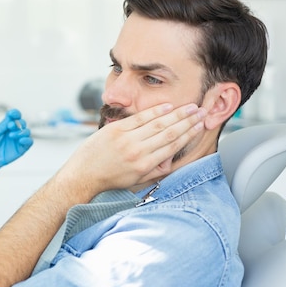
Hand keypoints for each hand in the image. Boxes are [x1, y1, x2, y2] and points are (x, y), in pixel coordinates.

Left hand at [0, 108, 32, 180]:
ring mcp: (18, 140)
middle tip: (9, 126)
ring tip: (11, 136)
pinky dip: (27, 139)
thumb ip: (4, 124)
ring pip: (27, 131)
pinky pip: (29, 142)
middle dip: (18, 123)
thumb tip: (11, 115)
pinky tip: (21, 140)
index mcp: (7, 126)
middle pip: (22, 123)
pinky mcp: (21, 149)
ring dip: (21, 132)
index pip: (15, 117)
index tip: (12, 113)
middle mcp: (14, 132)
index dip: (15, 113)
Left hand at [58, 103, 206, 194]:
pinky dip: (155, 111)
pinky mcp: (116, 130)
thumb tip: (171, 159)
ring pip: (157, 123)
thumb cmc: (110, 178)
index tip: (199, 126)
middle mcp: (138, 151)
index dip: (188, 135)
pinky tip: (168, 106)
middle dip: (188, 122)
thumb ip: (155, 170)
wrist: (84, 175)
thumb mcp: (136, 180)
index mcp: (145, 165)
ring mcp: (127, 139)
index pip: (172, 146)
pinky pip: (140, 118)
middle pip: (169, 133)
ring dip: (176, 114)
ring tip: (190, 107)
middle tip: (201, 112)